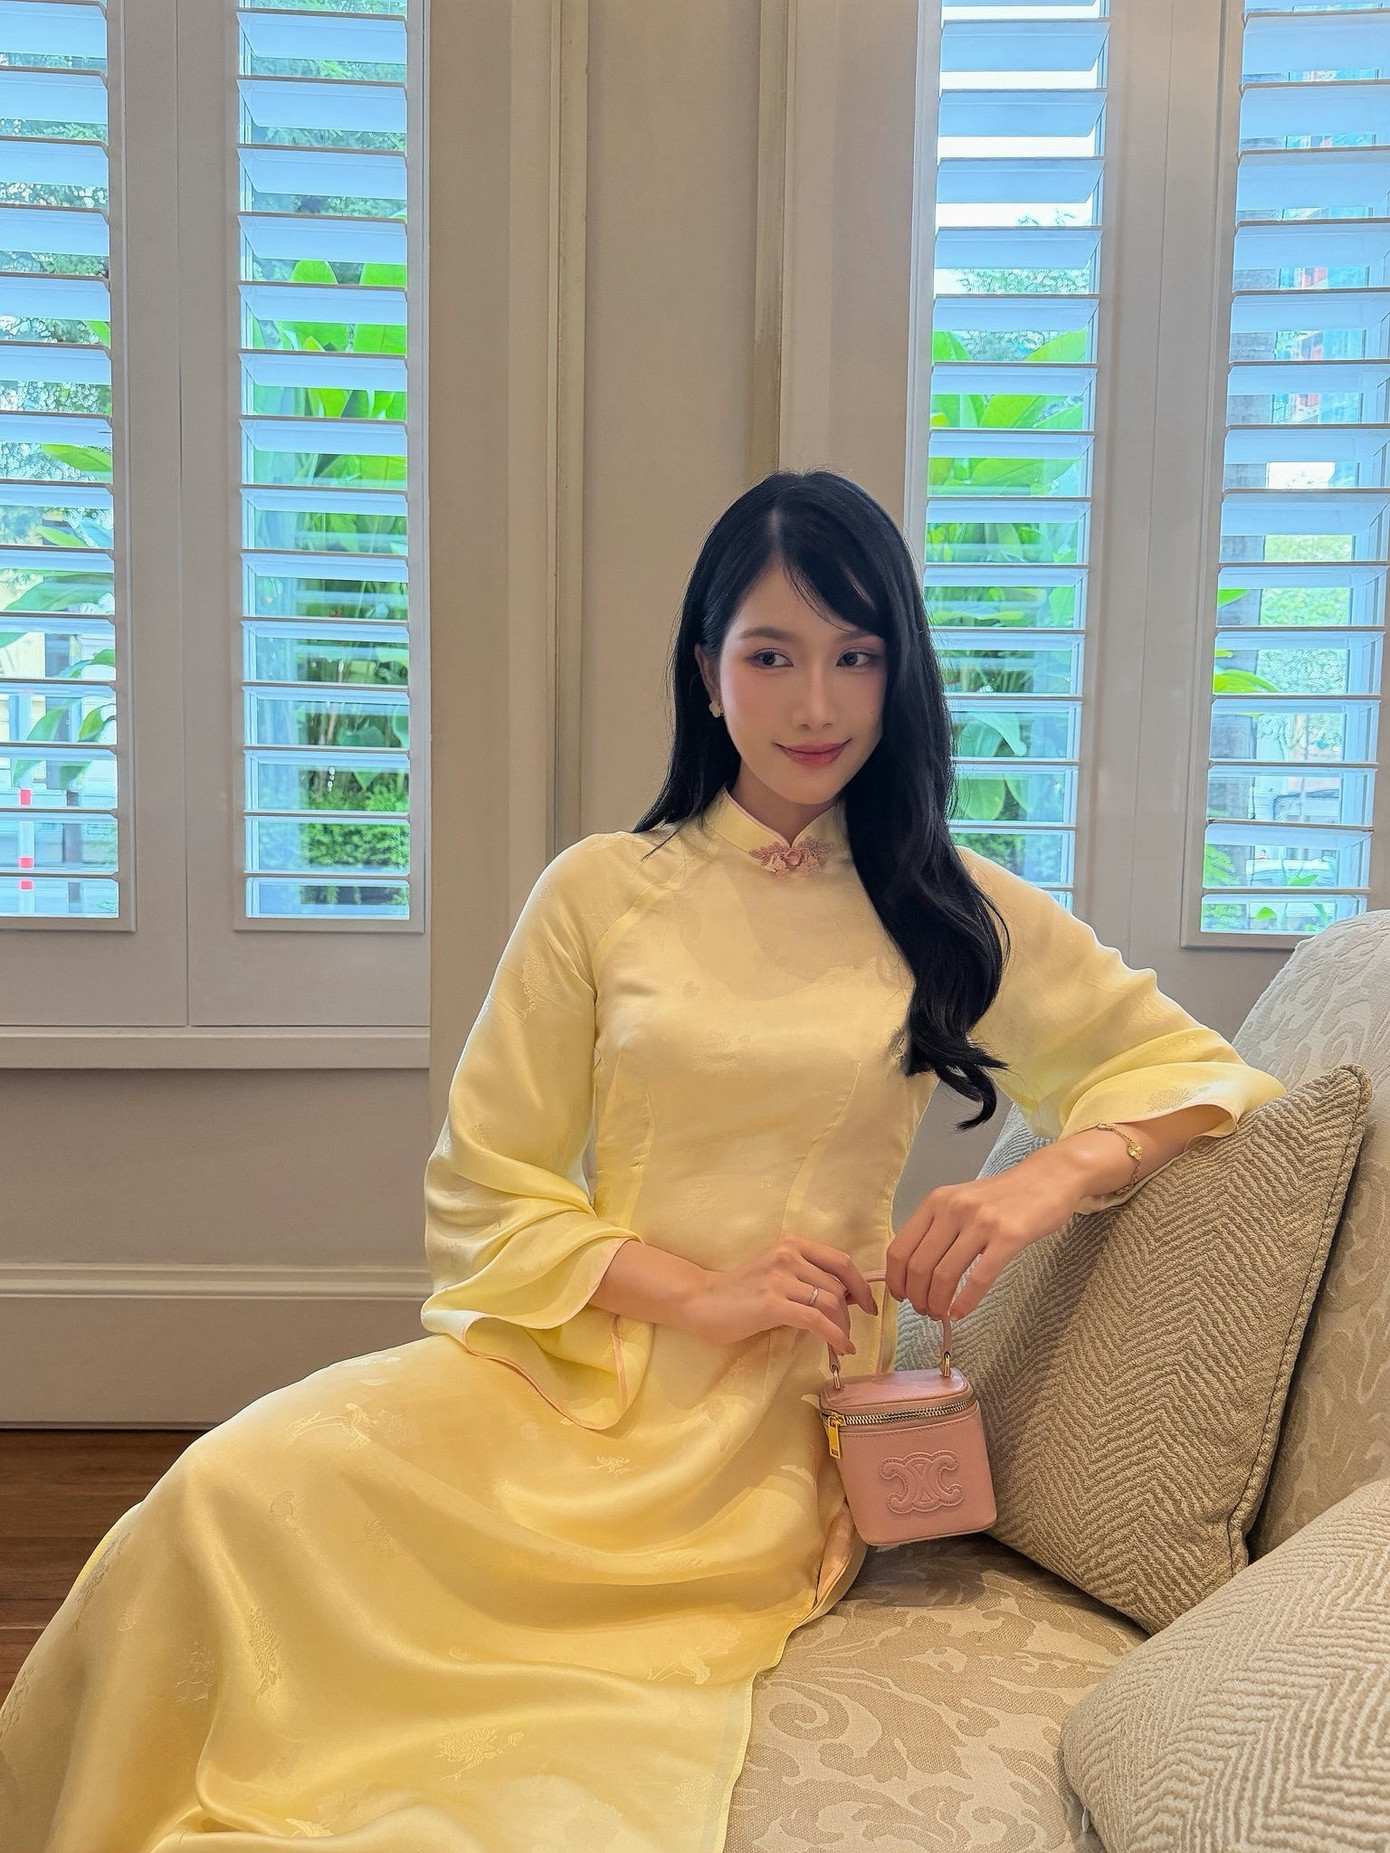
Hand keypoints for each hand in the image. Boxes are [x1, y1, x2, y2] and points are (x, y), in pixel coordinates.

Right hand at [686, 1235, 878, 1358]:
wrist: (701, 1301)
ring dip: (843, 1327)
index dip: (860, 1284)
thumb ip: (804, 1277)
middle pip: (838, 1285)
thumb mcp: (776, 1273)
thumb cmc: (738, 1291)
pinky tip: (841, 1348)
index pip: (841, 1261)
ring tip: (842, 1343)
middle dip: (850, 1313)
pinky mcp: (772, 1304)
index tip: (869, 1305)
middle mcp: (788, 1255)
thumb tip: (842, 1298)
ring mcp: (779, 1278)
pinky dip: (835, 1336)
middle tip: (850, 1333)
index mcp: (791, 1244)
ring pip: (830, 1302)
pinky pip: (816, 1321)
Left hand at [886, 1151, 1082, 1321]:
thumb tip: (913, 1270)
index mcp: (935, 1202)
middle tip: (926, 1311)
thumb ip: (937, 1228)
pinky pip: (979, 1278)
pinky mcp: (1008, 1236)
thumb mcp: (960, 1202)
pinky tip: (961, 1312)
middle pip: (918, 1266)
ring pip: (944, 1275)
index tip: (901, 1297)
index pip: (899, 1248)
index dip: (895, 1280)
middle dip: (917, 1297)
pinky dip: (965, 1302)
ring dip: (938, 1303)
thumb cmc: (1003, 1196)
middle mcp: (953, 1209)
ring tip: (942, 1315)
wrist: (1047, 1177)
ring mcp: (980, 1222)